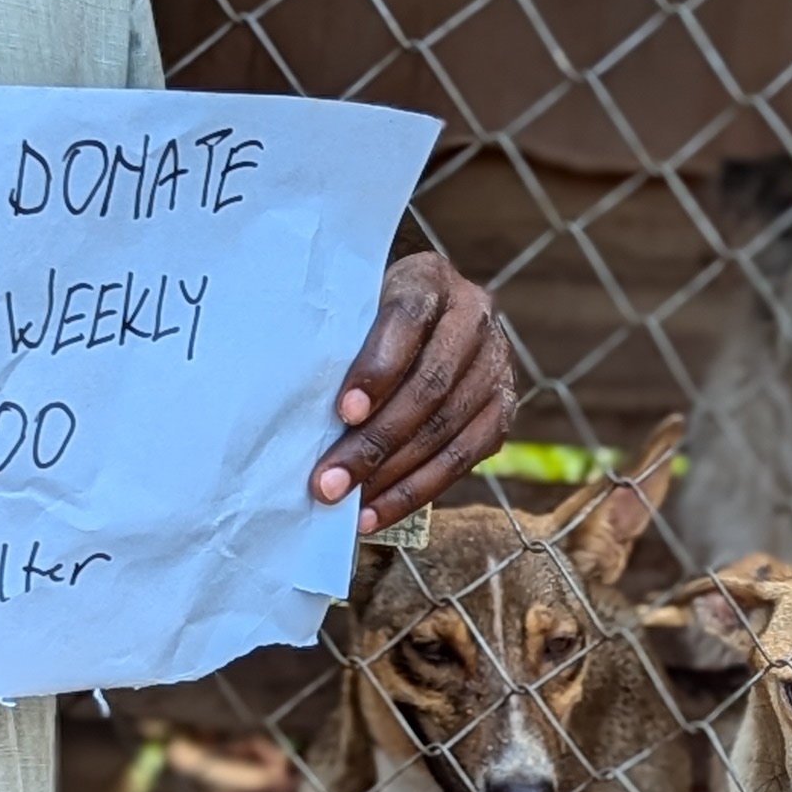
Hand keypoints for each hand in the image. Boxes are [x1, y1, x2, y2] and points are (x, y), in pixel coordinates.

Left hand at [310, 248, 514, 533]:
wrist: (418, 318)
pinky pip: (464, 459)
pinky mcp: (502, 407)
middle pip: (429, 386)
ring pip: (447, 429)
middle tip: (328, 482)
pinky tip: (376, 513)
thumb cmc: (363, 317)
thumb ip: (334, 341)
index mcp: (430, 279)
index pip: (407, 320)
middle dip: (375, 442)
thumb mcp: (351, 308)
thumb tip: (288, 410)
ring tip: (346, 504)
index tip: (343, 412)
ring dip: (392, 476)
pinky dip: (416, 491)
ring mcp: (496, 363)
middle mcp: (474, 315)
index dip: (377, 369)